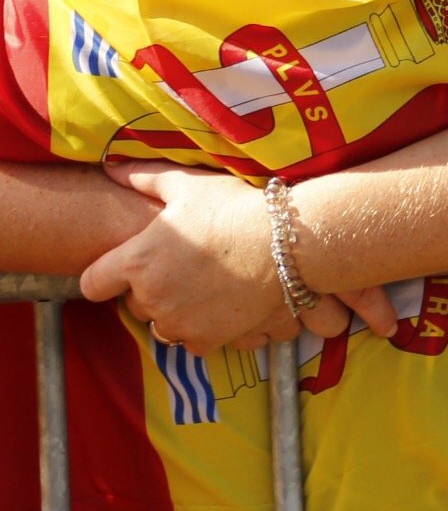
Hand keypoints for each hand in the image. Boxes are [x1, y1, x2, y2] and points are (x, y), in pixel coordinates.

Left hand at [79, 165, 377, 356]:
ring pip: (163, 325)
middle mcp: (151, 297)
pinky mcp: (207, 339)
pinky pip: (193, 342)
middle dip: (153, 291)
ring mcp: (179, 322)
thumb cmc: (236, 209)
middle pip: (134, 305)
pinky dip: (205, 328)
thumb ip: (145, 178)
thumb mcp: (189, 186)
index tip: (126, 270)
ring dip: (177, 312)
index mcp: (137, 262)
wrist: (289, 243)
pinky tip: (224, 305)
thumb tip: (110, 168)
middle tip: (184, 270)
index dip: (108, 276)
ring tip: (207, 288)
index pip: (93, 284)